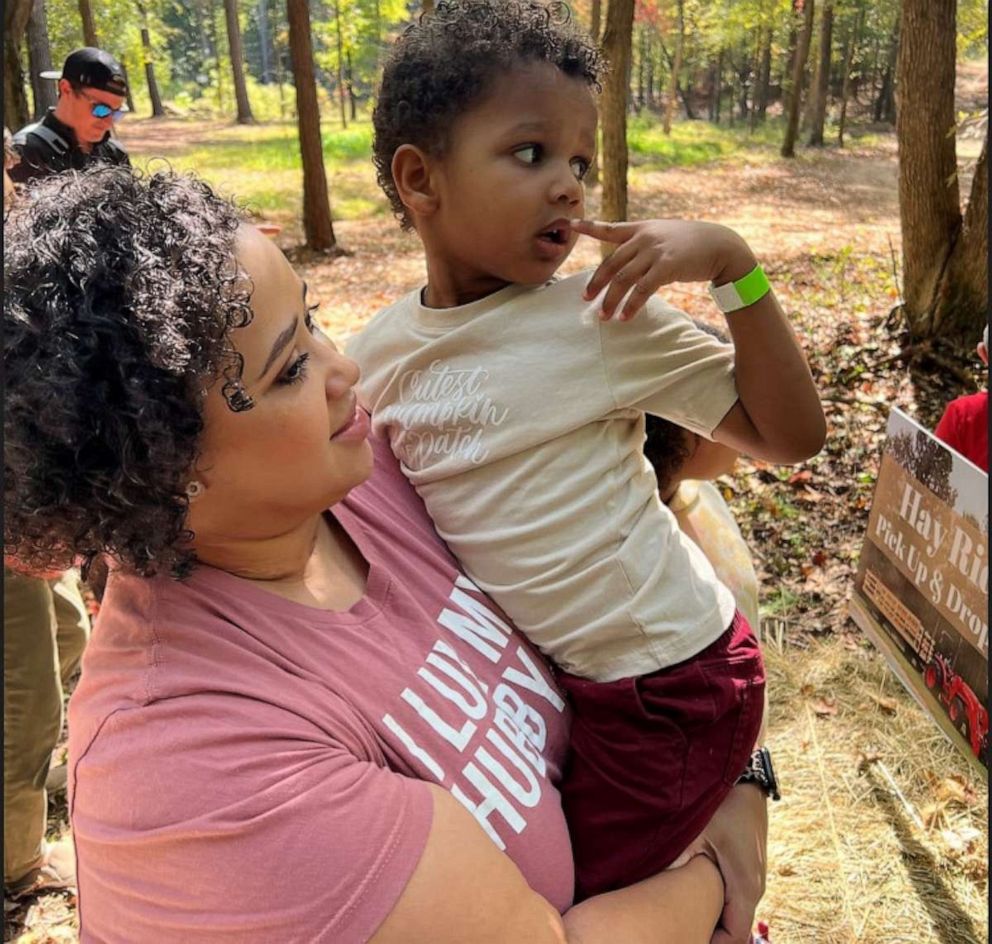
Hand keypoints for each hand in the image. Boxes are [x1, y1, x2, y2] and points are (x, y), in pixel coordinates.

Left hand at [572, 218, 755, 321]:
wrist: (720, 245)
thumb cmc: (690, 243)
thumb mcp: (663, 235)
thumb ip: (642, 244)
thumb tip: (624, 262)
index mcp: (641, 229)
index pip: (610, 228)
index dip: (589, 227)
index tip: (571, 224)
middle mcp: (644, 238)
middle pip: (611, 263)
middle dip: (596, 283)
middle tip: (586, 300)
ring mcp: (654, 252)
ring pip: (624, 279)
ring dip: (611, 300)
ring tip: (604, 316)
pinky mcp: (666, 267)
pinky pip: (642, 290)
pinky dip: (632, 305)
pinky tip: (625, 317)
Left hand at [673, 784, 767, 943]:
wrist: (745, 784)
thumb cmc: (722, 807)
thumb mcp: (695, 833)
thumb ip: (677, 860)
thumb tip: (651, 882)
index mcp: (745, 886)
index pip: (735, 937)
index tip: (685, 942)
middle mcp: (754, 889)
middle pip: (733, 930)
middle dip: (708, 936)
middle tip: (677, 935)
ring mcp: (751, 880)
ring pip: (732, 915)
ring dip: (712, 921)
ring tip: (681, 921)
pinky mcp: (745, 870)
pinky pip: (733, 900)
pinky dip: (716, 906)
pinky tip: (693, 900)